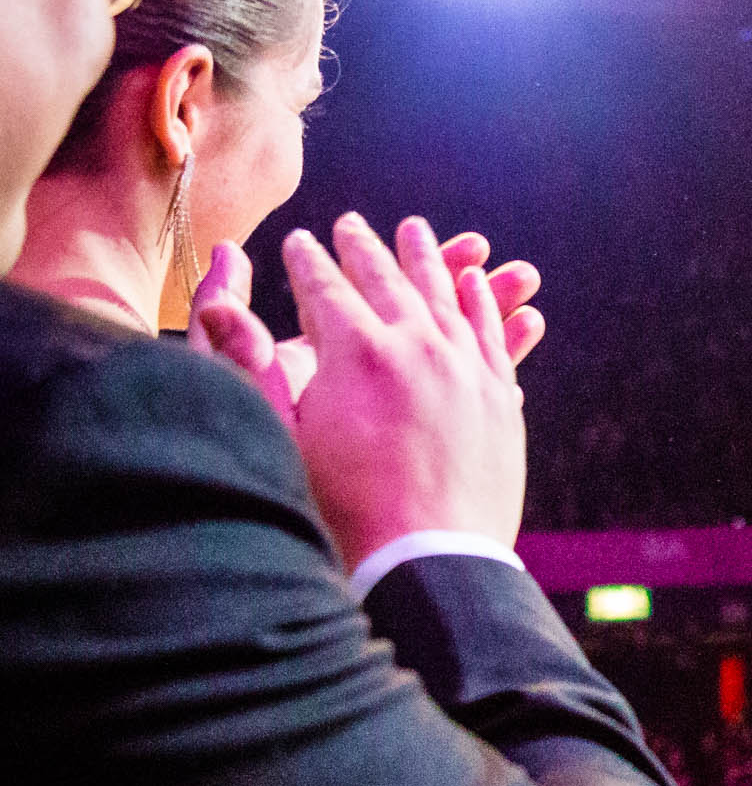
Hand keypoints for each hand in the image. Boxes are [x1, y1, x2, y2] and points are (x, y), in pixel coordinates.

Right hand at [251, 214, 526, 569]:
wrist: (427, 561)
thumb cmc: (340, 508)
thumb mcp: (279, 435)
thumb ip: (250, 364)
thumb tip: (219, 301)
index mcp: (356, 352)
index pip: (325, 287)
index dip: (308, 260)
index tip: (298, 240)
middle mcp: (417, 347)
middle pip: (387, 279)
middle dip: (364, 247)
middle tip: (351, 224)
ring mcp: (465, 369)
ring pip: (446, 295)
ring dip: (430, 258)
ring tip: (414, 231)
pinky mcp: (498, 398)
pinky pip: (489, 333)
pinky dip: (480, 301)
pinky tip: (473, 283)